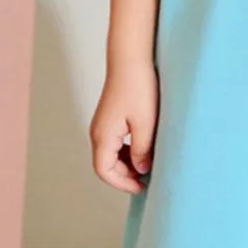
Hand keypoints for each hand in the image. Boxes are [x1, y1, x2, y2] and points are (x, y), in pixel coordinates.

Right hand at [90, 60, 158, 194]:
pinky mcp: (110, 119)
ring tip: (149, 165)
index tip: (143, 187)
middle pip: (106, 165)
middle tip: (149, 179)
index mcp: (103, 136)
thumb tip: (141, 170)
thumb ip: (142, 151)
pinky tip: (144, 150)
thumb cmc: (139, 89)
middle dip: (126, 176)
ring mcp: (102, 125)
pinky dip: (126, 152)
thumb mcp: (145, 124)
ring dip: (127, 164)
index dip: (122, 184)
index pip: (104, 171)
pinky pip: (114, 144)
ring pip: (110, 155)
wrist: (131, 60)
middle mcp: (98, 132)